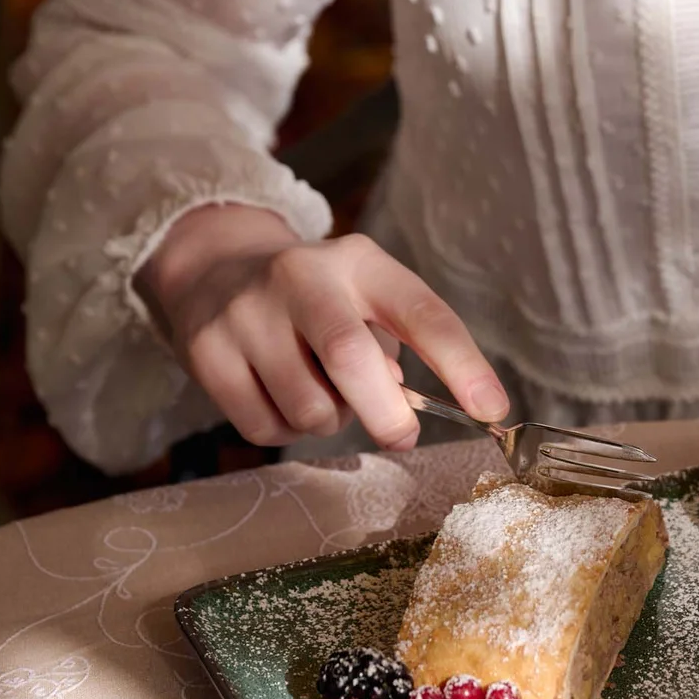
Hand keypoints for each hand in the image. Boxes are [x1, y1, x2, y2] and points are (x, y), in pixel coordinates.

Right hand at [135, 204, 508, 449]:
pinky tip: (279, 397)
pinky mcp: (206, 352)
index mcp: (360, 262)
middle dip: (386, 415)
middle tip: (400, 436)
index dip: (463, 365)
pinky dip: (285, 431)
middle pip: (351, 360)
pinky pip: (264, 426)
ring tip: (320, 393)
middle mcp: (301, 277)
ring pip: (308, 407)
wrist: (214, 270)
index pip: (422, 313)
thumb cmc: (317, 300)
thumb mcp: (364, 299)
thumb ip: (393, 345)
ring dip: (328, 422)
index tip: (492, 410)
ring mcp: (247, 313)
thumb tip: (401, 406)